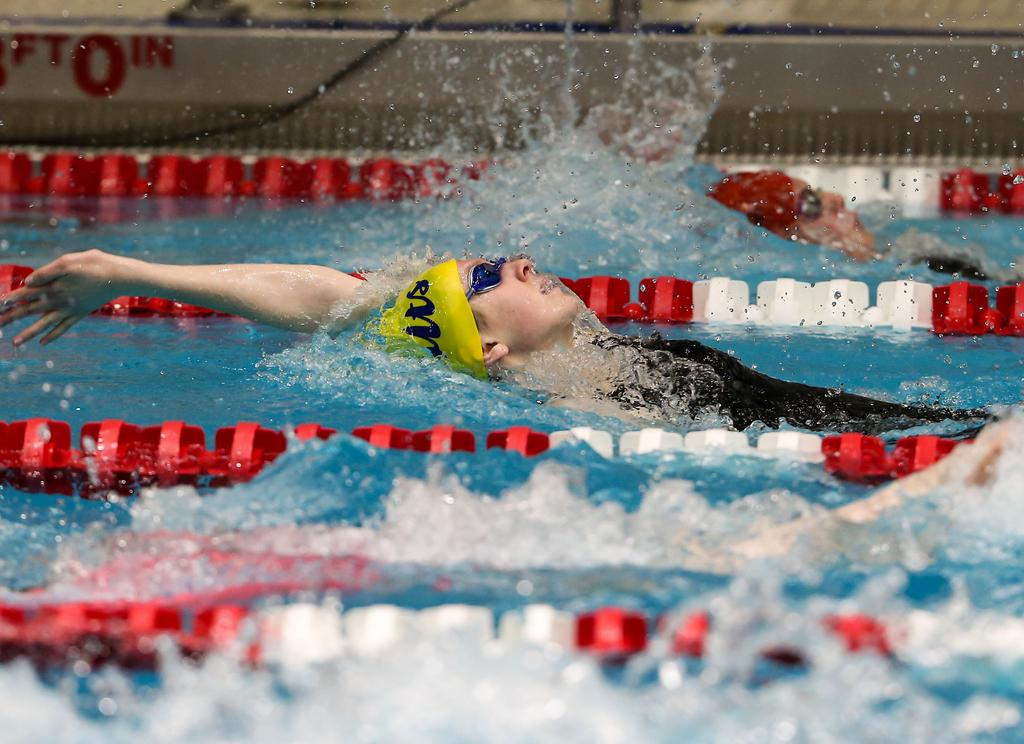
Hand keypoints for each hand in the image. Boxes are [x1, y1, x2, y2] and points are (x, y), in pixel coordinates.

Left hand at [0, 249, 131, 344]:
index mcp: (53, 286)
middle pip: (29, 311)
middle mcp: (58, 300)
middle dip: (11, 317)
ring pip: (44, 324)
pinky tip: (43, 343)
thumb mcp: (67, 262)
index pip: (25, 293)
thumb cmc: (93, 264)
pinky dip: (52, 336)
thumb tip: (27, 283)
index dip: (9, 299)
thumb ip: (46, 273)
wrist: (118, 276)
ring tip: (15, 343)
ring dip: (28, 334)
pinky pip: (63, 328)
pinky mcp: (80, 313)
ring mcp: (69, 309)